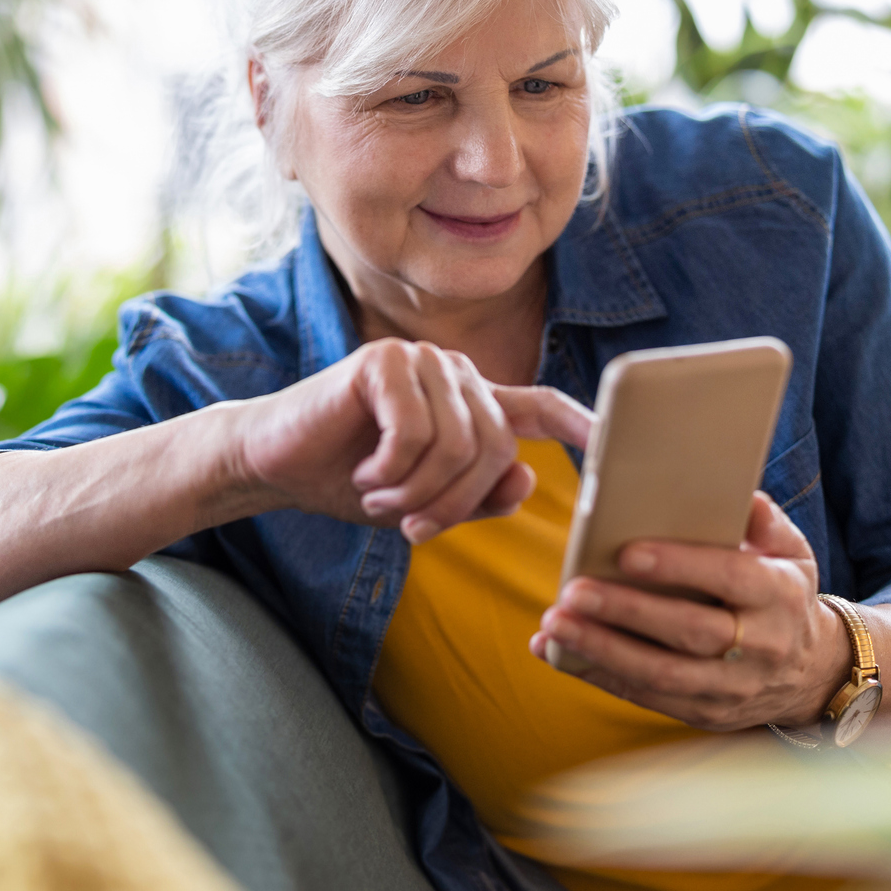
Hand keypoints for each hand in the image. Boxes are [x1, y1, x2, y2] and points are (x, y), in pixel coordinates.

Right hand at [229, 338, 592, 541]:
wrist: (276, 463)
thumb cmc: (350, 480)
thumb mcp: (423, 502)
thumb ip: (477, 497)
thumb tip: (525, 482)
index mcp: (472, 401)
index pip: (541, 407)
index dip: (582, 427)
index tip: (615, 453)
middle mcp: (454, 372)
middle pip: (495, 447)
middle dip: (457, 502)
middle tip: (414, 529)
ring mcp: (422, 361)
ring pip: (457, 444)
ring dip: (417, 491)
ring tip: (380, 498)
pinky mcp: (384, 362)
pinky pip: (416, 431)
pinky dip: (391, 470)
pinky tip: (363, 472)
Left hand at [527, 491, 849, 730]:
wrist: (812, 673)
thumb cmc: (783, 595)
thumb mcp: (791, 552)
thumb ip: (764, 521)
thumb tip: (738, 495)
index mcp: (779, 595)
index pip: (731, 577)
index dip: (680, 565)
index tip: (627, 553)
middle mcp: (760, 646)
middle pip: (690, 631)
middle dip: (627, 612)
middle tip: (573, 591)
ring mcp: (732, 687)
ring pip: (663, 674)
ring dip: (603, 650)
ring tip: (555, 625)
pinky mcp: (706, 713)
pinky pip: (647, 698)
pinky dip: (599, 676)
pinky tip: (559, 654)